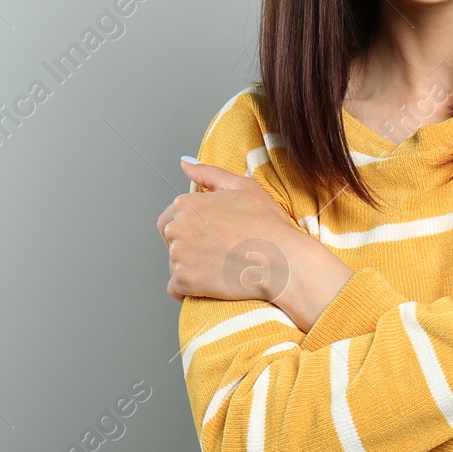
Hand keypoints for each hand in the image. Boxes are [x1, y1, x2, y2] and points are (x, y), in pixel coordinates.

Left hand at [159, 159, 300, 302]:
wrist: (281, 260)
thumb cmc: (266, 223)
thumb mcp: (242, 186)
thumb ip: (208, 173)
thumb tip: (184, 162)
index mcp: (186, 204)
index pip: (171, 217)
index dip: (192, 225)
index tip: (212, 233)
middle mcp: (176, 228)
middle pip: (171, 240)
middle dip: (188, 245)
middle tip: (217, 250)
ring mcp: (178, 256)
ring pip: (175, 264)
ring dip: (191, 266)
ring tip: (220, 265)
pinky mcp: (184, 281)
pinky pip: (176, 288)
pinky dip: (189, 288)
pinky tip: (211, 282)